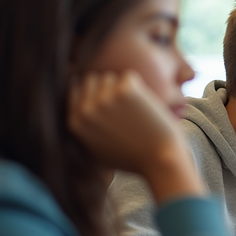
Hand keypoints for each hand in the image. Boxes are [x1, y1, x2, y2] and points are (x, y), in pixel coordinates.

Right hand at [68, 71, 201, 201]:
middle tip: (125, 108)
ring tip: (135, 110)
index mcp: (75, 122)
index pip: (75, 89)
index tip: (110, 103)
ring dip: (122, 87)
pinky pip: (129, 77)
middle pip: (91, 79)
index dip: (93, 93)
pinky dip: (139, 88)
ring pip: (110, 76)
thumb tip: (79, 109)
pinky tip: (145, 107)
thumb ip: (85, 129)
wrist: (161, 159)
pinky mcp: (124, 90)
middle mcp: (85, 110)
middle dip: (106, 88)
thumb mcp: (98, 150)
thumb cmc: (135, 158)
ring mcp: (103, 98)